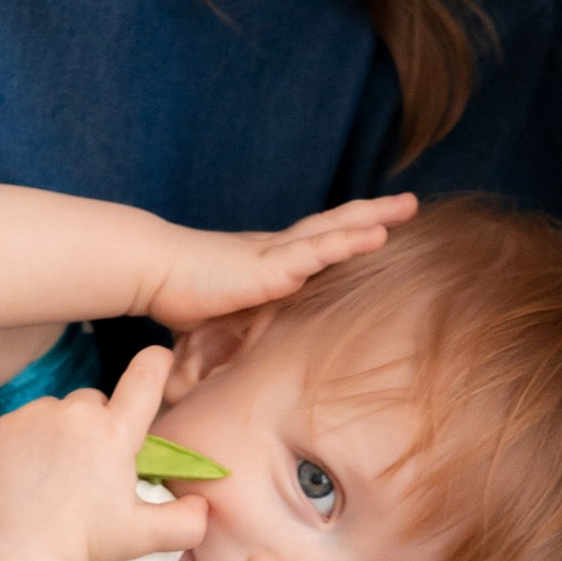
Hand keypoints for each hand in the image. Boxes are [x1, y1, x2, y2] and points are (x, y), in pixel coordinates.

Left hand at [0, 343, 213, 560]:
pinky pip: (28, 420)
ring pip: (61, 410)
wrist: (23, 554)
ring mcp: (38, 416)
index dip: (156, 362)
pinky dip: (32, 438)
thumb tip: (203, 505)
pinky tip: (32, 471)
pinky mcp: (6, 425)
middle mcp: (78, 414)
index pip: (144, 379)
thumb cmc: (87, 544)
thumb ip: (185, 521)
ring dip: (65, 429)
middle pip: (97, 401)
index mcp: (115, 433)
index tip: (159, 356)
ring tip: (58, 473)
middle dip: (100, 423)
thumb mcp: (144, 537)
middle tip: (92, 467)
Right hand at [139, 196, 415, 335]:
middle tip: (409, 203)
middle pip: (336, 225)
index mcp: (270, 260)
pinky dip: (350, 241)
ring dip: (374, 217)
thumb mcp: (220, 315)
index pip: (318, 241)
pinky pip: (319, 250)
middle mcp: (279, 250)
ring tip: (408, 205)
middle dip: (374, 214)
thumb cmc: (178, 293)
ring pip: (336, 230)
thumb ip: (237, 328)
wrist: (153, 272)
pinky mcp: (271, 266)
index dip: (348, 232)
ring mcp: (278, 254)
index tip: (378, 225)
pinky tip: (379, 234)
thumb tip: (236, 358)